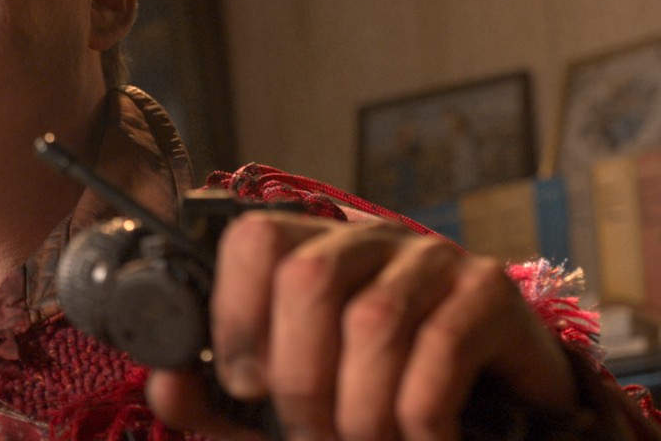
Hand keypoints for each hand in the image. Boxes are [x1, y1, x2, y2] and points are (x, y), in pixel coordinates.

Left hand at [144, 213, 578, 439]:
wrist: (495, 416)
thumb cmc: (369, 404)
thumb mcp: (281, 411)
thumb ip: (217, 403)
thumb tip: (165, 386)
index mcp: (308, 249)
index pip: (253, 239)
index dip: (236, 314)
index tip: (243, 384)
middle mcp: (367, 239)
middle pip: (307, 278)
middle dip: (298, 377)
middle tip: (310, 432)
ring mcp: (431, 257)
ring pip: (372, 321)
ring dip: (358, 408)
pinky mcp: (489, 292)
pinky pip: (439, 348)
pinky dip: (418, 416)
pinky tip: (421, 439)